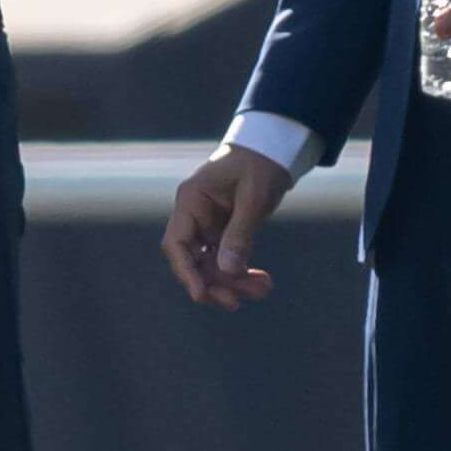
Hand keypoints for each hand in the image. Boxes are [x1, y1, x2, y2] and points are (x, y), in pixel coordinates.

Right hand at [161, 145, 290, 309]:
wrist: (273, 147)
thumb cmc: (260, 163)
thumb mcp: (254, 197)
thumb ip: (240, 233)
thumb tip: (228, 270)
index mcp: (192, 201)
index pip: (178, 243)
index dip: (185, 272)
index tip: (200, 295)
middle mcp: (194, 215)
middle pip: (193, 260)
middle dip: (214, 284)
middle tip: (236, 302)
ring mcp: (208, 225)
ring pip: (212, 265)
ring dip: (233, 282)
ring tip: (263, 290)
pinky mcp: (224, 230)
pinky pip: (227, 259)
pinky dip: (242, 272)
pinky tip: (262, 282)